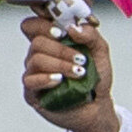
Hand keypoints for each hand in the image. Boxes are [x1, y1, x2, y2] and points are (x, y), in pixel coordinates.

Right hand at [17, 5, 120, 131]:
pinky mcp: (32, 92)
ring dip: (60, 64)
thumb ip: (90, 34)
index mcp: (50, 41)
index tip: (63, 32)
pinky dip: (46, 78)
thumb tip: (72, 28)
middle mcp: (38, 55)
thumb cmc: (95, 77)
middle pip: (37, 42)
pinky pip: (30, 80)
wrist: (97, 106)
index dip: (43, 25)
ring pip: (36, 60)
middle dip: (61, 50)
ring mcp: (33, 73)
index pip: (32, 26)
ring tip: (79, 73)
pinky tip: (60, 81)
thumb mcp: (100, 51)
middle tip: (81, 60)